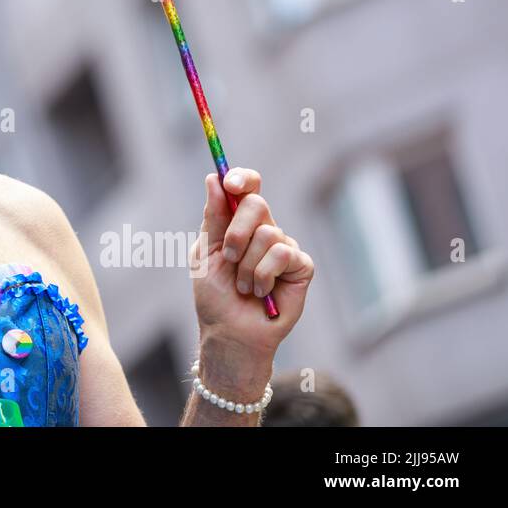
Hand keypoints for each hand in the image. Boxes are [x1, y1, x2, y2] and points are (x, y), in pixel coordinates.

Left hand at [190, 168, 313, 376]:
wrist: (229, 330)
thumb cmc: (215, 293)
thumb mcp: (205, 252)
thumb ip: (213, 217)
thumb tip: (214, 178)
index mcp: (239, 221)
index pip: (247, 187)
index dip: (241, 178)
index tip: (230, 183)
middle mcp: (264, 229)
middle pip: (257, 203)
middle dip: (236, 232)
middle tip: (228, 257)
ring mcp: (284, 246)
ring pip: (268, 233)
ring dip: (246, 264)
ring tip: (244, 284)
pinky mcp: (301, 266)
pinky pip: (283, 253)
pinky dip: (263, 274)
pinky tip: (261, 291)